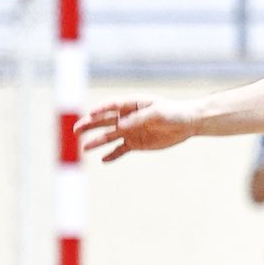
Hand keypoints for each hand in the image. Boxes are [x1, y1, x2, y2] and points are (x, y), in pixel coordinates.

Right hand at [75, 99, 198, 161]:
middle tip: (76, 130)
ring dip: (97, 141)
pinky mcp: (136, 143)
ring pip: (109, 137)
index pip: (111, 106)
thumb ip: (138, 119)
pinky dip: (112, 155)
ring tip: (84, 147)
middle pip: (104, 121)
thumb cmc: (173, 113)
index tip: (90, 114)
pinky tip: (103, 160)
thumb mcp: (157, 113)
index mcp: (131, 104)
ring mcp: (130, 131)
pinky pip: (120, 150)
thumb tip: (120, 125)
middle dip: (90, 125)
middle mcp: (127, 117)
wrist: (187, 124)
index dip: (100, 110)